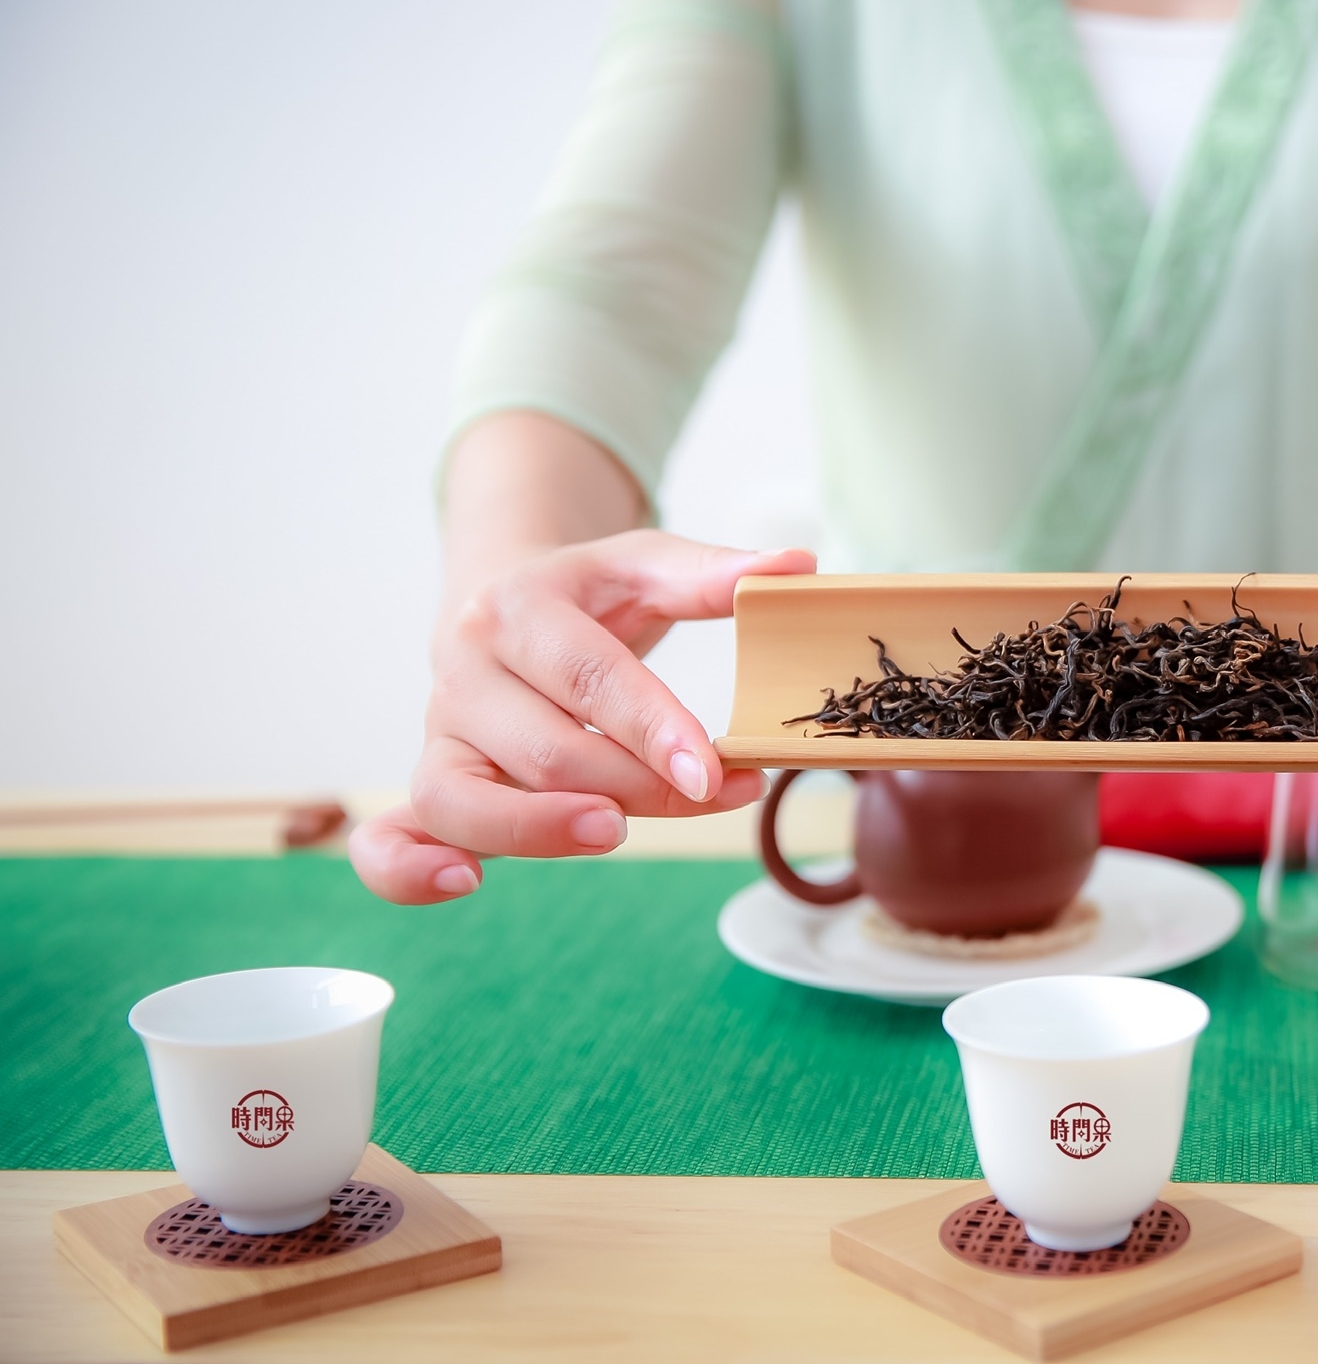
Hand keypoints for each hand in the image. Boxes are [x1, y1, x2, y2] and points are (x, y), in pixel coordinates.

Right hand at [350, 532, 814, 903]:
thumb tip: (798, 566)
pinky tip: (465, 884)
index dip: (654, 730)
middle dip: (635, 786)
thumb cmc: (586, 593)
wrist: (498, 595)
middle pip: (544, 749)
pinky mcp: (426, 785)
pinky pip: (387, 839)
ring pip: (461, 796)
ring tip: (611, 835)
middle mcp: (465, 670)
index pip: (589, 676)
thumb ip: (715, 573)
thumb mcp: (643, 564)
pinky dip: (409, 869)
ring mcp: (440, 734)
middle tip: (717, 796)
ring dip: (534, 829)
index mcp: (519, 607)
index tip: (716, 773)